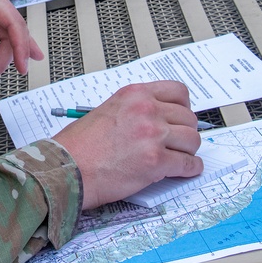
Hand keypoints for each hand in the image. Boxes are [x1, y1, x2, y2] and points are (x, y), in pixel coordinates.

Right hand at [51, 81, 203, 209]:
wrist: (68, 167)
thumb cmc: (81, 144)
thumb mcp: (108, 110)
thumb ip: (136, 110)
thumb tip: (161, 119)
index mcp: (134, 94)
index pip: (178, 91)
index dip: (183, 107)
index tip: (179, 117)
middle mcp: (146, 110)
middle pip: (188, 118)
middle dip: (185, 132)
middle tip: (177, 142)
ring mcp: (153, 135)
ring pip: (192, 140)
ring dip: (187, 151)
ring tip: (178, 157)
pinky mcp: (156, 161)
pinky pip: (189, 164)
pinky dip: (190, 169)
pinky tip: (182, 170)